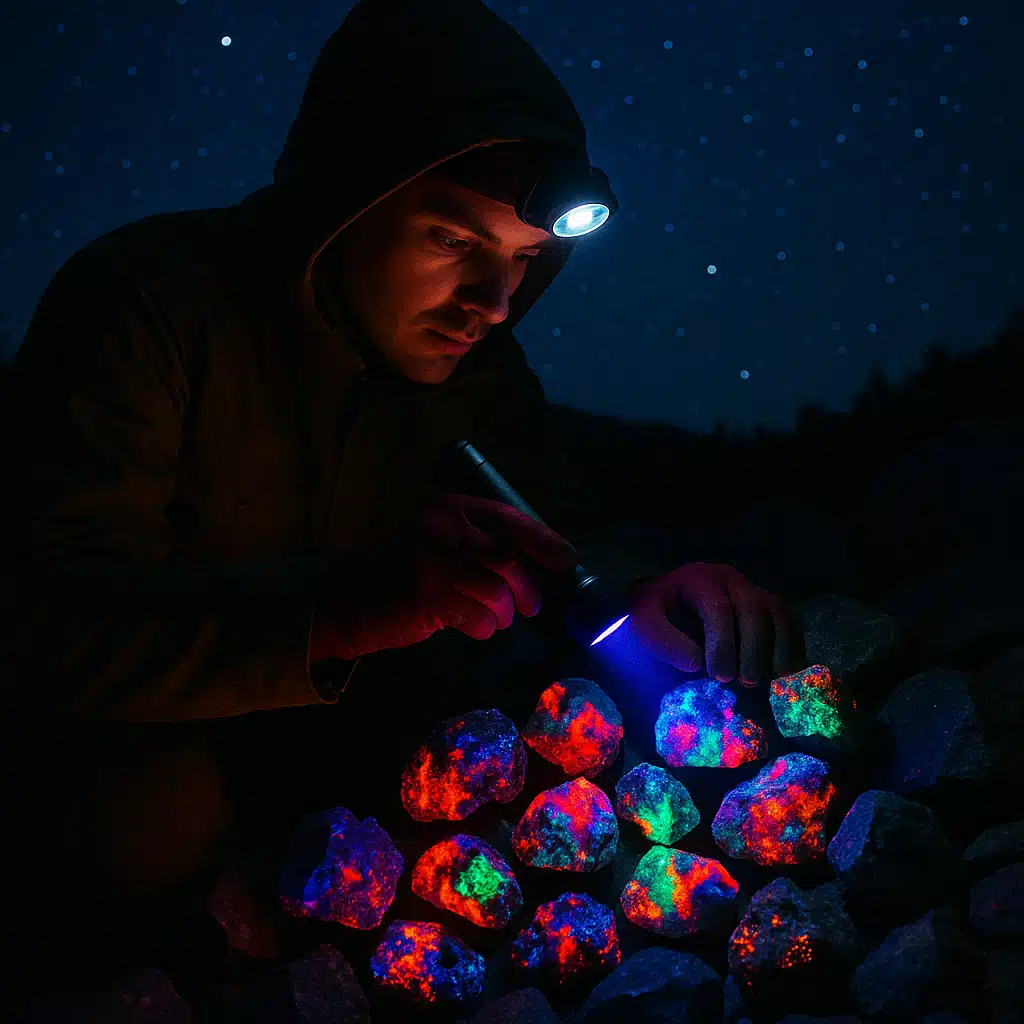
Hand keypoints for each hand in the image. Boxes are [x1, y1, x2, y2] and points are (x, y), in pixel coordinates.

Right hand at [310, 493, 577, 661]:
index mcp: (450, 507)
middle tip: (532, 606)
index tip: (567, 560)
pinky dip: (483, 628)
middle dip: (528, 587)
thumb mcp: (445, 545)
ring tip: (495, 619)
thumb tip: (542, 563)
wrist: (358, 600)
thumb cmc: (411, 574)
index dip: (543, 540)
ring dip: (503, 613)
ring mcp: (431, 562)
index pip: (508, 518)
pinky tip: (472, 627)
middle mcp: (441, 527)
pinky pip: (476, 618)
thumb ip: (484, 545)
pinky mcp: (425, 597)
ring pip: (495, 592)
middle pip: (507, 559)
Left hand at [627, 562, 805, 684]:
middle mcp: (731, 580)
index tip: (719, 675)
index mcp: (699, 579)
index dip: (723, 643)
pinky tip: (784, 676)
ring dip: (778, 652)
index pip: (719, 608)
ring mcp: (754, 590)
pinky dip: (792, 649)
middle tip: (744, 683)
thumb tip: (694, 663)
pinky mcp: (770, 608)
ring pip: (779, 615)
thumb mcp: (645, 623)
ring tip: (765, 683)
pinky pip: (791, 624)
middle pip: (755, 611)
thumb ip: (663, 641)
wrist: (667, 604)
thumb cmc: (656, 615)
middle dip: (752, 650)